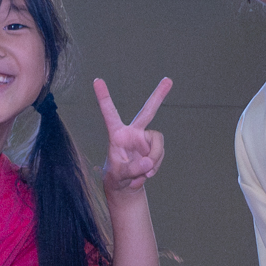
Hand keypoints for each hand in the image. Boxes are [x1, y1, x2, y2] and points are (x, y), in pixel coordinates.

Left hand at [96, 76, 171, 201]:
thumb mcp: (119, 175)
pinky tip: (147, 173)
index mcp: (117, 134)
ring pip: (158, 142)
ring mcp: (144, 139)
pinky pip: (160, 153)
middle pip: (147, 111)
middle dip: (158, 96)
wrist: (126, 185)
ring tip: (145, 173)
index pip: (110, 113)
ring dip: (155, 159)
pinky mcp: (153, 147)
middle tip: (168, 80)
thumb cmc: (116, 177)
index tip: (96, 80)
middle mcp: (132, 132)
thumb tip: (149, 161)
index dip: (104, 97)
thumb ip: (133, 169)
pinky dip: (156, 165)